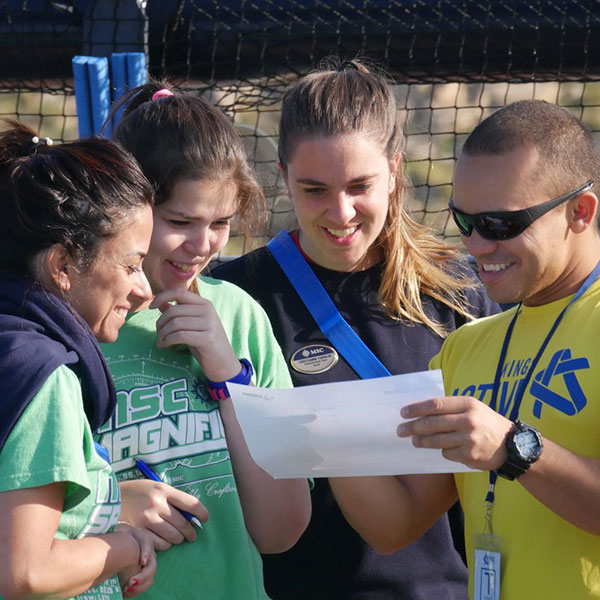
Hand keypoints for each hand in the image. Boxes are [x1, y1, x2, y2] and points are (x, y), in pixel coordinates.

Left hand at [115, 523, 155, 597]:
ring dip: (142, 584)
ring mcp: (145, 562)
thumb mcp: (113, 532)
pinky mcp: (141, 573)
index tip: (142, 562)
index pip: (146, 542)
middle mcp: (145, 551)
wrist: (109, 547)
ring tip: (127, 588)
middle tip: (130, 583)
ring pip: (150, 575)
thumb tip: (116, 535)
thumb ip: (116, 533)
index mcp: (138, 537)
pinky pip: (145, 583)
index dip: (146, 551)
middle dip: (144, 574)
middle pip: (152, 563)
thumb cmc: (111, 537)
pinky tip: (125, 590)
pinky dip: (138, 589)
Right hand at [119, 479, 208, 550]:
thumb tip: (192, 515)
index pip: (191, 503)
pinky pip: (160, 545)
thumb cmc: (138, 493)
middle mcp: (156, 503)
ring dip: (178, 539)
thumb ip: (172, 499)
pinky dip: (165, 545)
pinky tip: (163, 540)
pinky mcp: (138, 532)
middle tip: (192, 535)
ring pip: (173, 536)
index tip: (205, 519)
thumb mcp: (156, 488)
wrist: (110, 499)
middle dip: (190, 531)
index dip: (202, 513)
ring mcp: (147, 519)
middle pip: (183, 523)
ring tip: (177, 537)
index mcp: (163, 490)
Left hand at [150, 289, 240, 380]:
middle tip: (158, 335)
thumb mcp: (193, 325)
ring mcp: (209, 324)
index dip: (162, 297)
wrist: (224, 363)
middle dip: (160, 323)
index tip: (151, 307)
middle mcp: (208, 311)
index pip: (179, 293)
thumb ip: (179, 313)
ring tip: (161, 341)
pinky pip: (179, 336)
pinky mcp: (207, 339)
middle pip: (174, 310)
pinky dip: (168, 340)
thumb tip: (161, 304)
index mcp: (205, 304)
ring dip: (162, 334)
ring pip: (175, 323)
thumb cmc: (206, 344)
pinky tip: (165, 345)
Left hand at [397, 396, 513, 469]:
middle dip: (413, 427)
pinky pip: (446, 453)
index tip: (403, 413)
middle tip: (400, 430)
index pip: (435, 405)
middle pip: (432, 423)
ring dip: (421, 441)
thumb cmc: (485, 422)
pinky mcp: (469, 456)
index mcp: (467, 404)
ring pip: (436, 440)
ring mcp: (469, 439)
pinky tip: (442, 448)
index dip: (416, 409)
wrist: (512, 445)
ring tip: (414, 440)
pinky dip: (442, 451)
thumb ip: (450, 407)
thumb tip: (420, 411)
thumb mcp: (472, 407)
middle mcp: (468, 420)